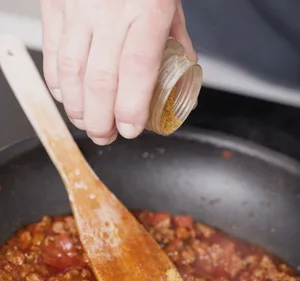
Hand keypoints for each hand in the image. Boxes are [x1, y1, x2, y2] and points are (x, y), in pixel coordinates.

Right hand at [40, 0, 195, 144]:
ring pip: (71, 73)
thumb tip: (180, 82)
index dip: (130, 107)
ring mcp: (78, 9)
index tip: (130, 129)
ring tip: (87, 124)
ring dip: (77, 108)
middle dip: (101, 120)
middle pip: (100, 80)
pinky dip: (57, 84)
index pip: (137, 70)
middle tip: (106, 136)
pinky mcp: (55, 7)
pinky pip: (53, 54)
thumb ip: (176, 43)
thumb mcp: (171, 4)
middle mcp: (110, 11)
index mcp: (147, 10)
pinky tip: (67, 98)